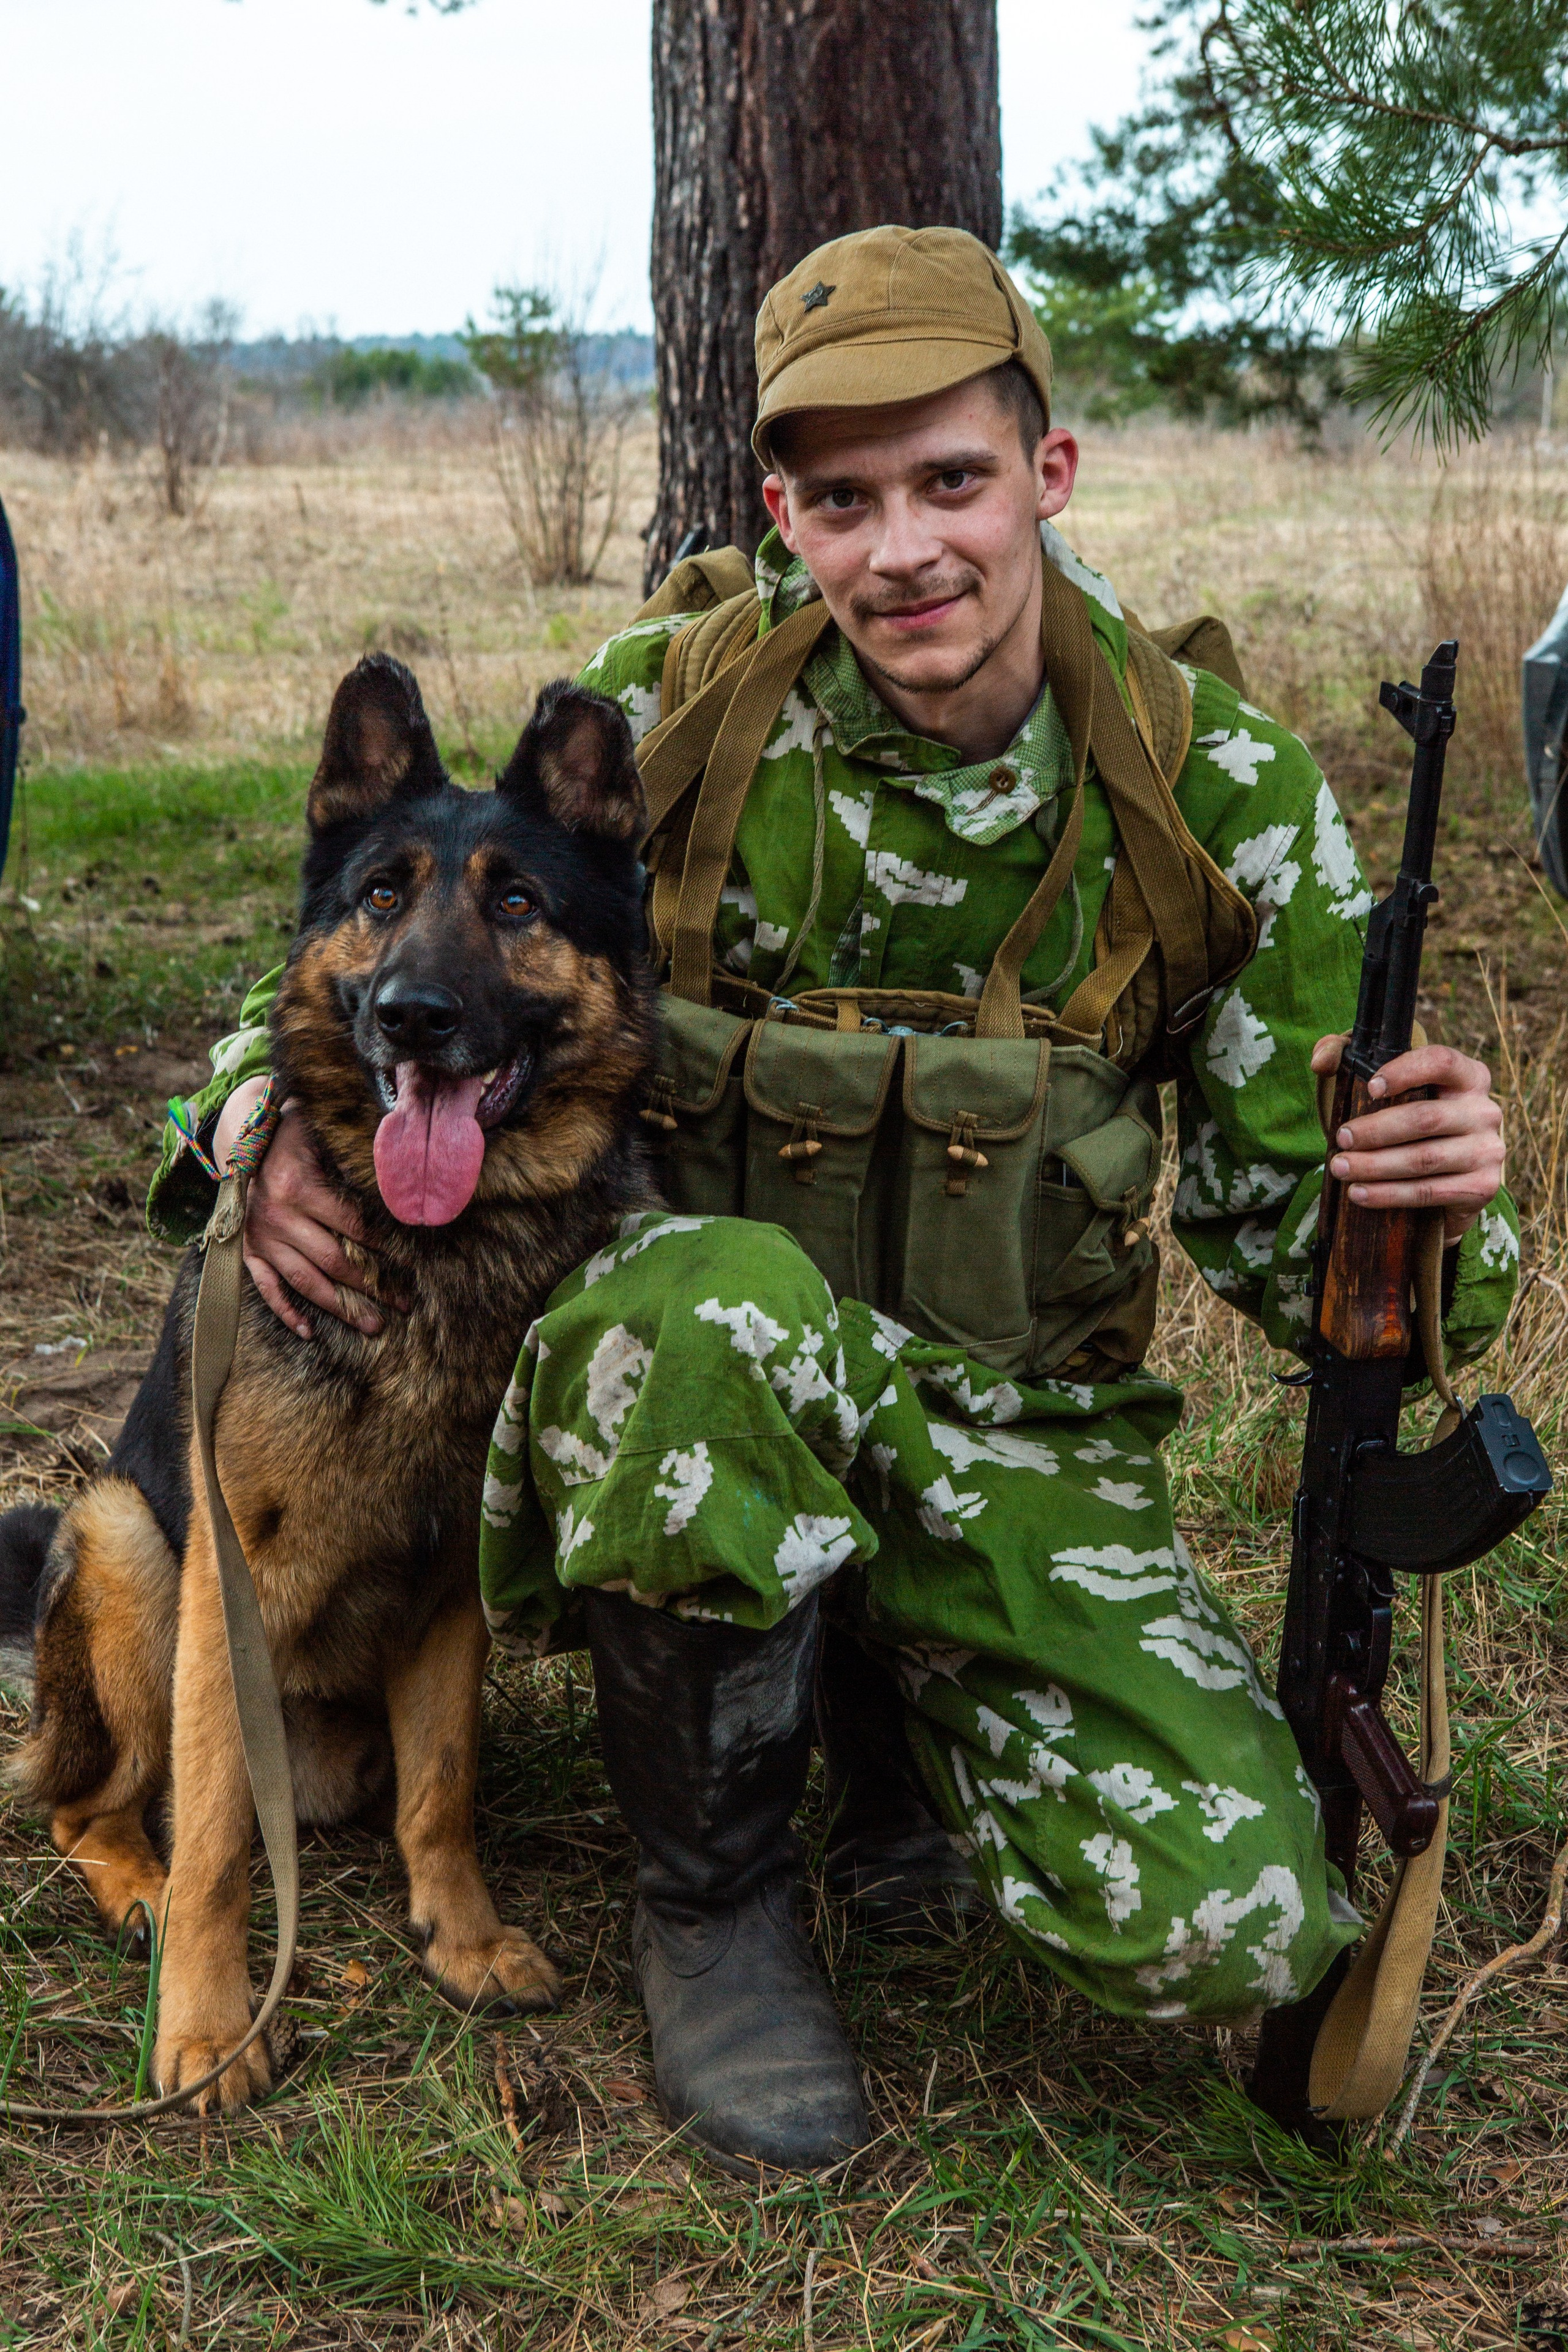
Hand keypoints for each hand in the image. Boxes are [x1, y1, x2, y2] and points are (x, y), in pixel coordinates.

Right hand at [213, 1079, 386, 1337]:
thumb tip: (396, 1179)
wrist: (241, 1140)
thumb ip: (351, 1157)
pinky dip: (285, 1311)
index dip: (384, 1245)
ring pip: (305, 1281)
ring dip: (340, 1307)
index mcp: (299, 1188)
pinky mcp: (248, 1250)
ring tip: (372, 1326)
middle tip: (404, 1304)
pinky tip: (308, 1331)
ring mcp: (261, 1238)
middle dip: (372, 1285)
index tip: (412, 1262)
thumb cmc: (292, 1136)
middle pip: (334, 1261)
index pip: (352, 1225)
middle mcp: (277, 1218)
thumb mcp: (320, 1134)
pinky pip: (266, 1287)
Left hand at [1310, 1035, 1503, 1245]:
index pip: (1441, 1062)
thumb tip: (1320, 1062)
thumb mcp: (1380, 1083)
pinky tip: (1360, 1194)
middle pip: (1426, 1118)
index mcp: (1468, 1076)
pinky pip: (1429, 1191)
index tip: (1371, 1087)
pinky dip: (1389, 1194)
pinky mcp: (1482, 1187)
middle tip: (1341, 1138)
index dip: (1406, 1071)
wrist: (1443, 1176)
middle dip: (1376, 1130)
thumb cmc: (1405, 1119)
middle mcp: (1485, 1111)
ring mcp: (1488, 1151)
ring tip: (1341, 1167)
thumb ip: (1344, 1056)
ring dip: (1376, 1166)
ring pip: (1424, 1158)